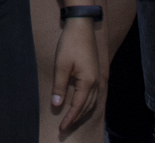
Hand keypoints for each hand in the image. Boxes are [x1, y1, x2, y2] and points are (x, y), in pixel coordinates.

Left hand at [50, 18, 103, 137]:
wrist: (81, 26)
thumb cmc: (70, 44)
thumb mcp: (61, 66)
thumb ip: (59, 87)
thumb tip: (57, 105)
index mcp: (88, 82)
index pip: (78, 106)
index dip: (70, 118)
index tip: (62, 128)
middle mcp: (96, 82)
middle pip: (87, 107)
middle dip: (76, 118)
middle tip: (65, 128)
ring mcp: (97, 77)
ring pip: (91, 102)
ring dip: (81, 112)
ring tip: (71, 120)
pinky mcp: (95, 73)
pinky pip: (93, 95)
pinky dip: (86, 103)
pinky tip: (80, 105)